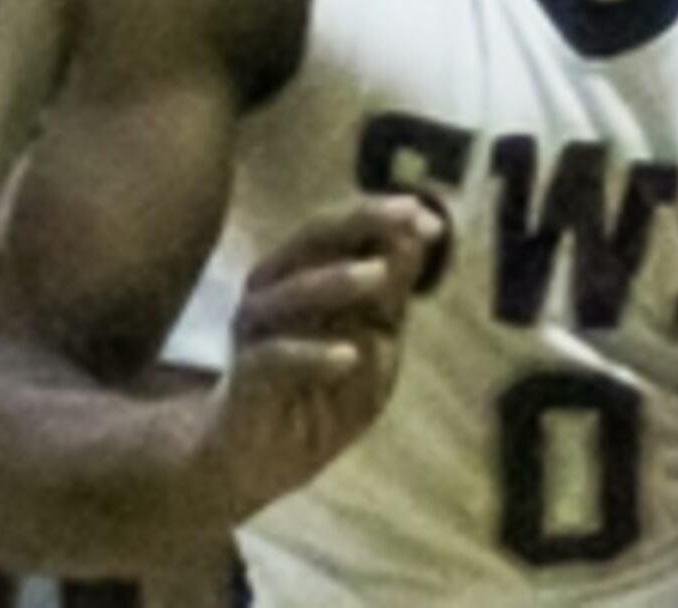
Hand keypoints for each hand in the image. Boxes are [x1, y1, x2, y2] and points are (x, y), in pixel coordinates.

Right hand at [202, 195, 440, 519]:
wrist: (261, 463)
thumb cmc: (320, 400)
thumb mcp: (374, 351)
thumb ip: (390, 300)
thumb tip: (415, 241)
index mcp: (304, 277)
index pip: (343, 233)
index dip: (384, 220)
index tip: (432, 221)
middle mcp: (274, 291)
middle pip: (310, 241)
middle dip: (359, 223)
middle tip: (405, 214)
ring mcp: (255, 333)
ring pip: (288, 294)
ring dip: (334, 281)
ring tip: (378, 275)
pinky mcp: (245, 379)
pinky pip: (274, 359)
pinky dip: (310, 356)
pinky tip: (347, 356)